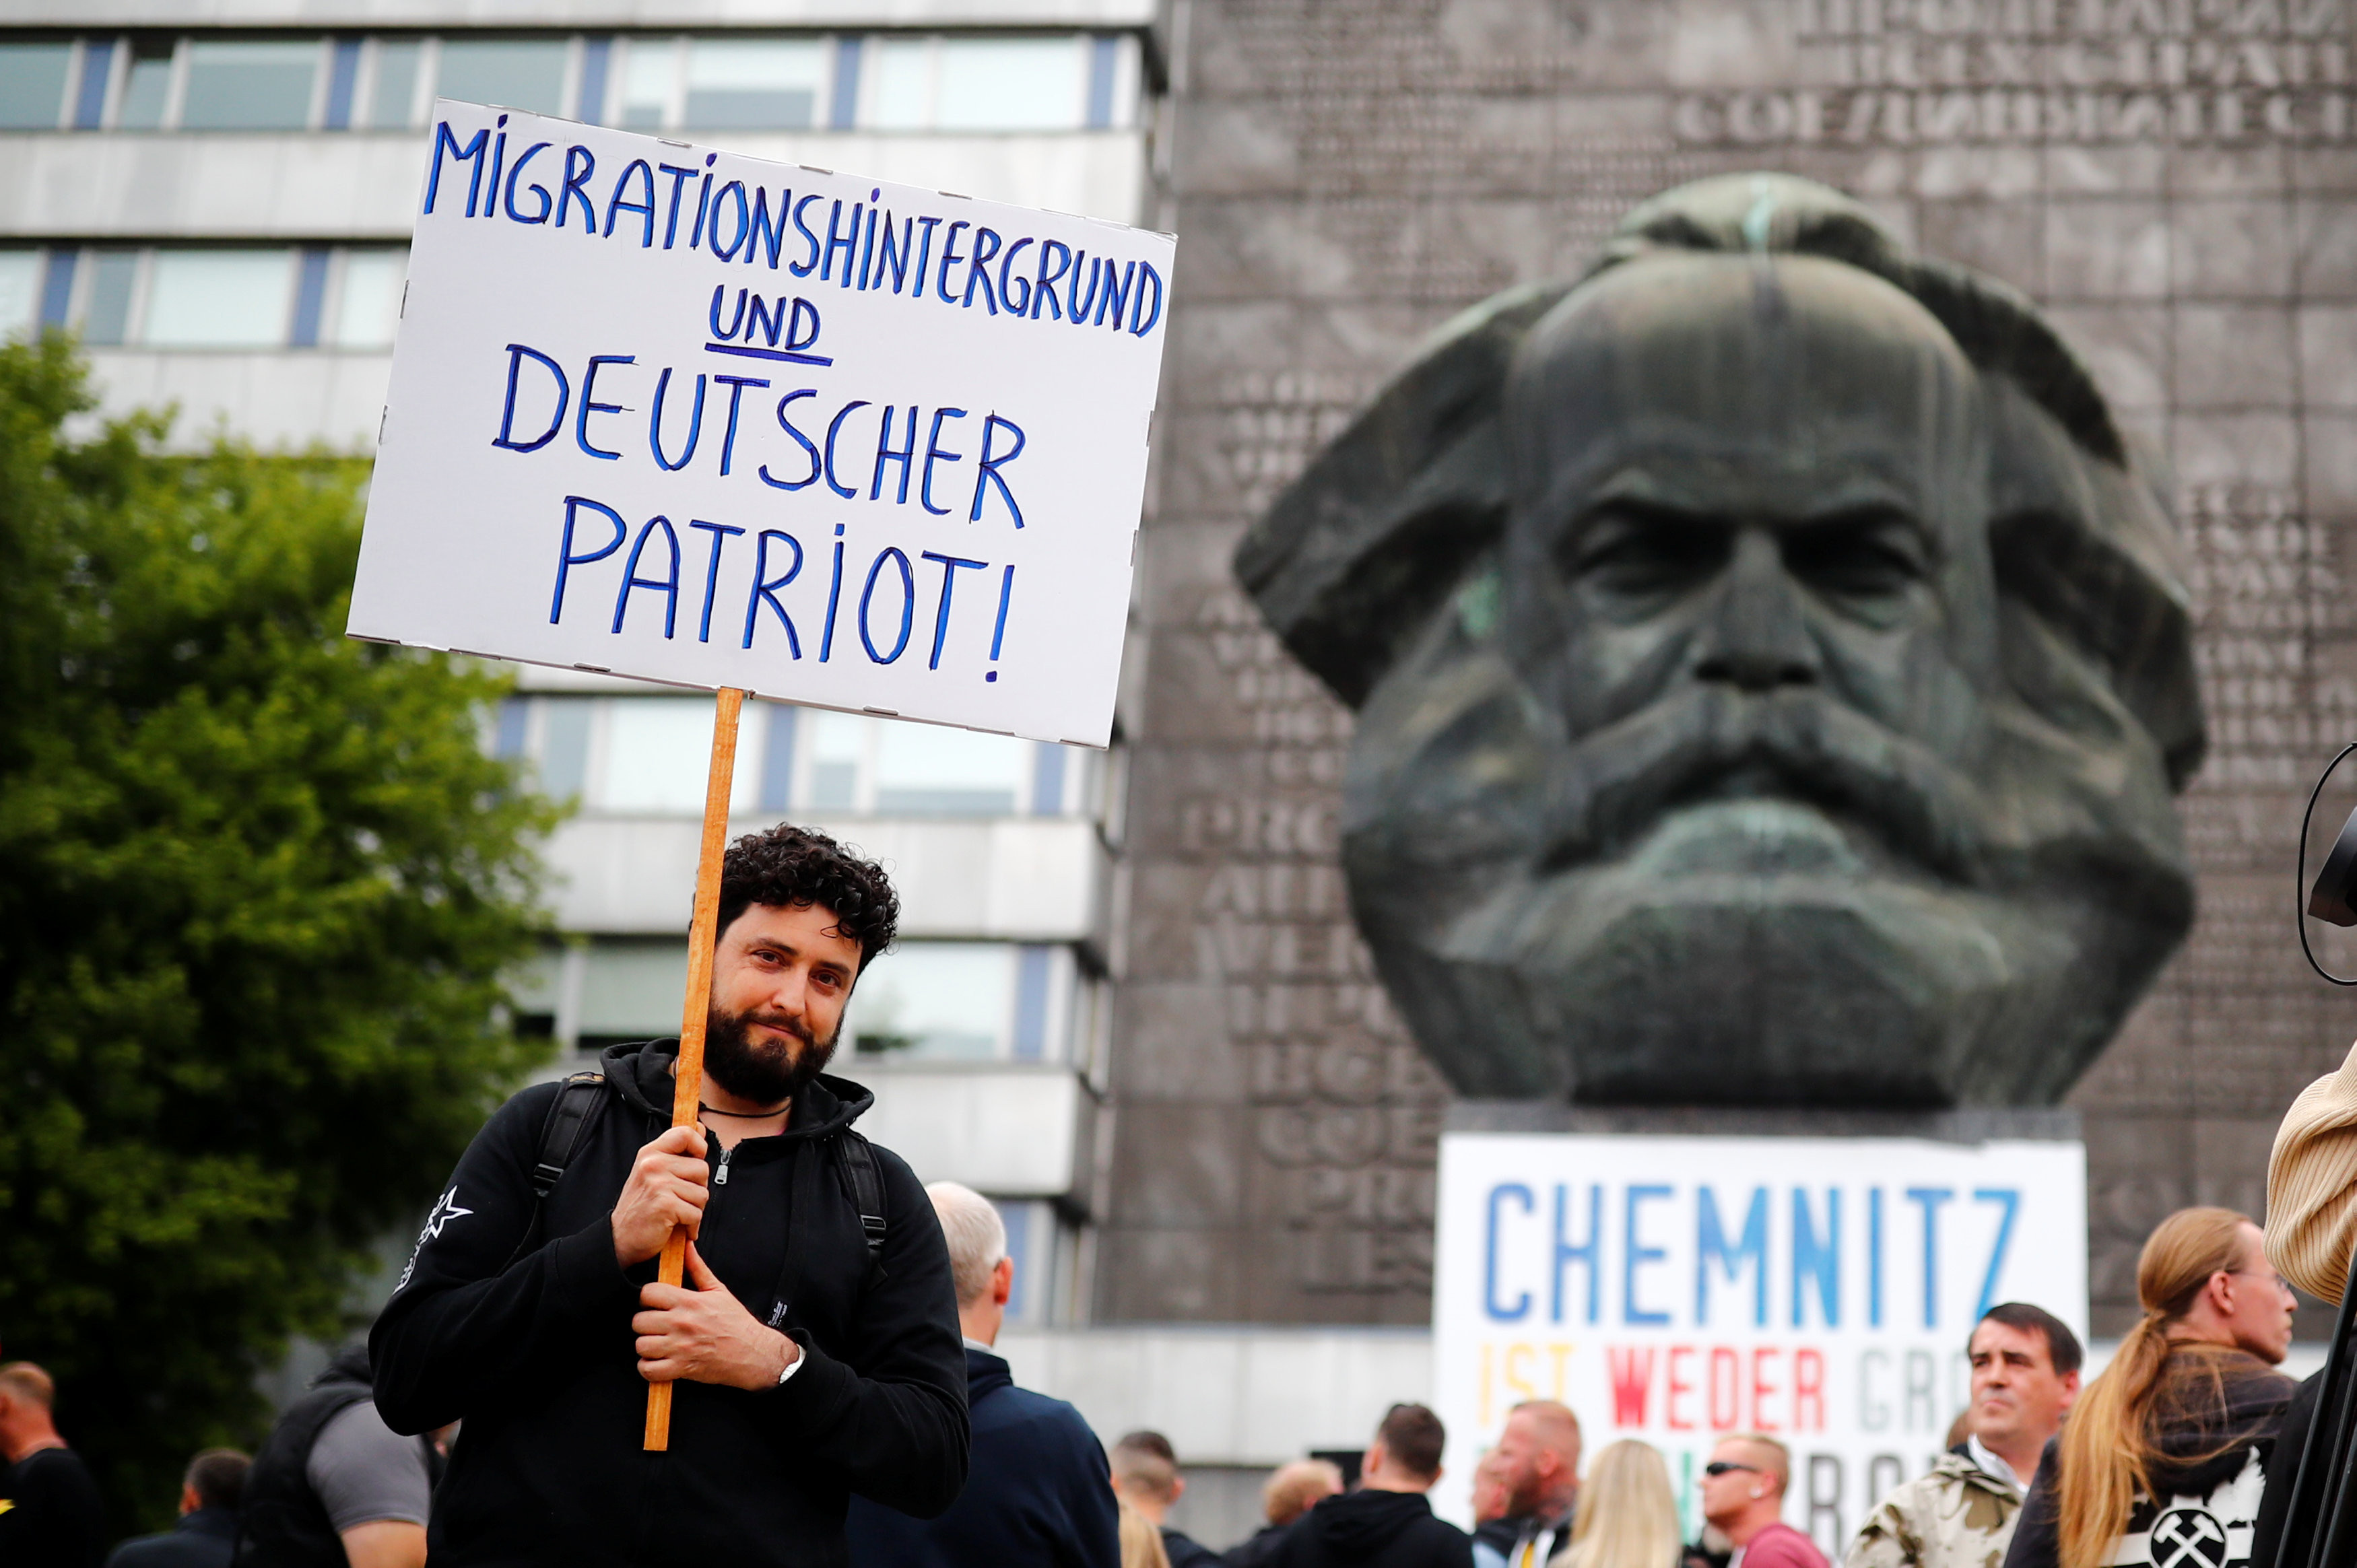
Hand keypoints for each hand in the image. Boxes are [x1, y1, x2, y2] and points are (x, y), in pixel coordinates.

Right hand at [611, 1123, 710, 1267]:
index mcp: (651, 1152)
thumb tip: (700, 1130)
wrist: (620, 1238)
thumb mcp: (651, 1172)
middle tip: (680, 1199)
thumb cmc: (641, 1207)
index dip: (699, 1145)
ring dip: (695, 1208)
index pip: (685, 1133)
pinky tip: (677, 1226)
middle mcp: (653, 1164)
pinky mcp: (665, 1205)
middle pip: (702, 1168)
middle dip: (698, 1187)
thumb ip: (674, 1153)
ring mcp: (658, 1184)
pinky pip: (696, 1213)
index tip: (697, 1158)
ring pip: (702, 1193)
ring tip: (676, 1213)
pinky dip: (691, 1225)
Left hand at [632, 1243, 800, 1390]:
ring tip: (657, 1343)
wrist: (752, 1352)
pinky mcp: (680, 1368)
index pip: (648, 1293)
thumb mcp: (719, 1290)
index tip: (654, 1303)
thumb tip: (687, 1247)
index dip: (648, 1297)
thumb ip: (697, 1268)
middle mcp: (681, 1323)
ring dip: (647, 1346)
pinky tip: (658, 1361)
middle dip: (645, 1323)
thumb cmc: (736, 1323)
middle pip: (639, 1320)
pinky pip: (648, 1369)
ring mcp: (679, 1347)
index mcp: (689, 1302)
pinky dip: (649, 1368)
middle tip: (656, 1325)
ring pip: (641, 1345)